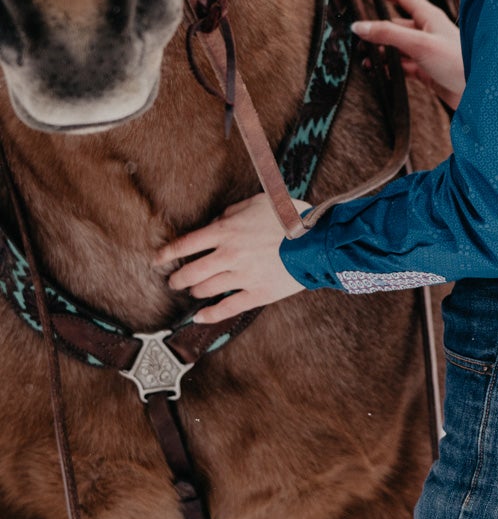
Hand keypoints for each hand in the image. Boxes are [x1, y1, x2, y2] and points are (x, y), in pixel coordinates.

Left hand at [156, 193, 309, 323]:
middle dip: (178, 278)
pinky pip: (227, 308)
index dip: (167, 253)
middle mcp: (229, 255)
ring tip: (193, 291)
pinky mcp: (257, 294)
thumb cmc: (292, 218)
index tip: (157, 260)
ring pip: (206, 289)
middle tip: (174, 281)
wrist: (318, 241)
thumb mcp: (259, 202)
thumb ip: (233, 211)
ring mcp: (242, 277)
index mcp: (227, 231)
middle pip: (191, 271)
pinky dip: (210, 314)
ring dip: (195, 291)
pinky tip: (200, 316)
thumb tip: (217, 220)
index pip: (186, 244)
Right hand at [353, 0, 464, 110]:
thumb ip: (388, 34)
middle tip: (353, 37)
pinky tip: (378, 73)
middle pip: (394, 23)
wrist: (477, 92)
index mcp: (428, 16)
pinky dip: (388, 68)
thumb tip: (359, 26)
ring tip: (363, 60)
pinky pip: (401, 65)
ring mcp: (425, 51)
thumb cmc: (457, 62)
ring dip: (379, 52)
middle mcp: (427, 31)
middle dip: (374, 29)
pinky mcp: (425, 70)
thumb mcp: (419, 43)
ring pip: (395, 47)